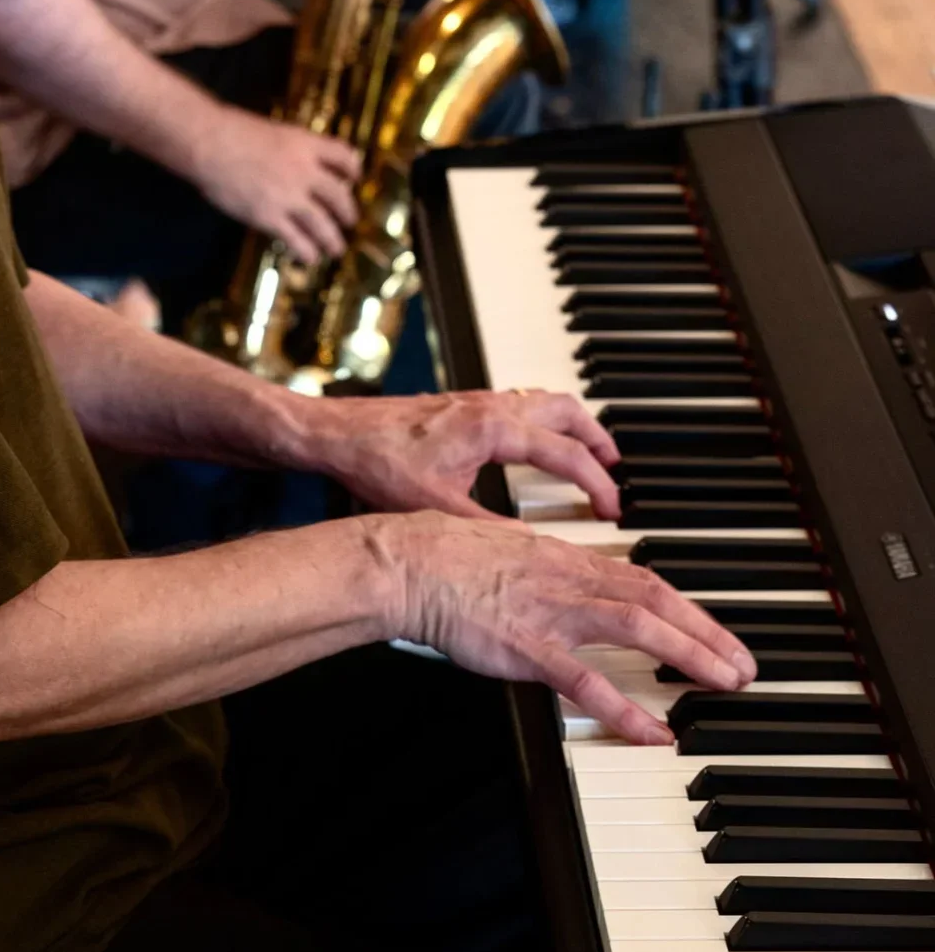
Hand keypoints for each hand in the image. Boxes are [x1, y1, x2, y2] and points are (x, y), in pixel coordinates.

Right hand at [190, 104, 359, 262]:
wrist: (209, 143)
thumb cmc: (232, 130)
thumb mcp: (273, 131)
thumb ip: (289, 148)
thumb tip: (295, 161)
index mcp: (306, 144)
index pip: (344, 156)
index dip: (353, 169)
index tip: (355, 178)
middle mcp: (305, 171)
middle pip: (339, 195)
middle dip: (347, 212)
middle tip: (349, 221)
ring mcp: (289, 196)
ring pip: (322, 224)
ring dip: (332, 239)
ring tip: (336, 249)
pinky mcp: (269, 216)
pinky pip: (296, 239)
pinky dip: (306, 250)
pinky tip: (309, 257)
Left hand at [312, 387, 621, 520]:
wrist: (336, 434)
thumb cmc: (377, 463)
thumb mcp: (438, 509)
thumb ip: (490, 528)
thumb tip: (531, 552)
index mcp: (492, 429)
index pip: (565, 453)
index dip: (597, 483)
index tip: (612, 508)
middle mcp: (489, 406)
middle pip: (566, 410)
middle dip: (597, 439)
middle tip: (614, 470)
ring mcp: (475, 401)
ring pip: (542, 400)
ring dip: (571, 425)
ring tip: (586, 453)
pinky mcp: (460, 405)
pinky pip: (519, 403)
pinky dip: (542, 420)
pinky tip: (533, 444)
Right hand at [378, 512, 755, 745]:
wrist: (407, 564)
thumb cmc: (441, 554)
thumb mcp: (504, 546)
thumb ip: (538, 561)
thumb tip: (555, 567)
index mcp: (563, 557)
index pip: (641, 579)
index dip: (685, 606)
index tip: (713, 630)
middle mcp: (568, 579)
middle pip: (655, 601)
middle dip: (707, 633)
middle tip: (743, 665)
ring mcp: (552, 613)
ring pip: (638, 628)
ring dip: (690, 655)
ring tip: (725, 684)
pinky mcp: (528, 648)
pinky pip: (588, 683)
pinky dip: (628, 709)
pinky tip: (657, 734)